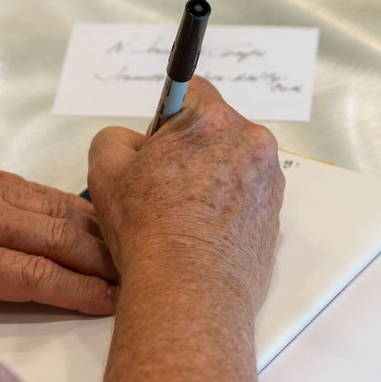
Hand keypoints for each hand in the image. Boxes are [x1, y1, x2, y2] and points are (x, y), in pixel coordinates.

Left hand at [0, 64, 117, 313]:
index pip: (36, 275)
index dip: (82, 292)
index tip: (117, 304)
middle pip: (57, 236)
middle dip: (106, 259)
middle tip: (148, 278)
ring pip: (51, 208)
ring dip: (96, 231)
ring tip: (132, 252)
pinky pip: (31, 191)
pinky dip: (66, 208)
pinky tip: (83, 220)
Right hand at [85, 77, 283, 324]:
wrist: (189, 292)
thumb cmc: (150, 230)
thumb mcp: (105, 170)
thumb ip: (116, 138)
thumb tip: (134, 143)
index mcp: (214, 120)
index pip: (190, 89)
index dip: (167, 112)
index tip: (158, 137)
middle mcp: (252, 144)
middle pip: (215, 129)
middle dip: (189, 149)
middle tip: (160, 184)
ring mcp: (268, 182)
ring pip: (232, 165)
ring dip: (209, 178)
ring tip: (180, 215)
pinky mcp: (274, 217)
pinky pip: (245, 198)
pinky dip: (225, 207)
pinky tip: (200, 232)